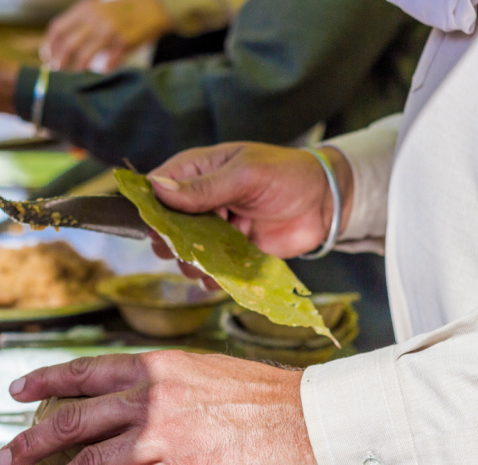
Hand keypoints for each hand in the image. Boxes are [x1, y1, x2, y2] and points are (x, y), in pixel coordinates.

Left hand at [0, 351, 322, 464]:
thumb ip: (158, 384)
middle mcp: (154, 398)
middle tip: (6, 458)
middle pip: (77, 419)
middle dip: (32, 441)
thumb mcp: (199, 371)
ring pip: (94, 463)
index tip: (17, 391)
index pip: (86, 371)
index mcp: (156, 368)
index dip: (45, 380)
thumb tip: (123, 400)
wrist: (309, 416)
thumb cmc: (259, 394)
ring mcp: (170, 438)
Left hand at [41, 0, 171, 71]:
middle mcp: (96, 19)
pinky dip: (100, 72)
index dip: (49, 45)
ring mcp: (110, 32)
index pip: (57, 28)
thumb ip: (81, 20)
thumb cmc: (123, 9)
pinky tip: (99, 74)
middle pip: (67, 45)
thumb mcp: (98, 6)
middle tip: (58, 72)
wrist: (155, 6)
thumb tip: (60, 43)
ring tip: (74, 77)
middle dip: (59, 62)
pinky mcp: (124, 43)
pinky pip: (107, 63)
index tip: (47, 57)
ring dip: (76, 70)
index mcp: (86, 9)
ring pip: (84, 57)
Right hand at [146, 143, 353, 282]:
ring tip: (212, 262)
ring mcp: (213, 230)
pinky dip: (212, 279)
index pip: (156, 188)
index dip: (150, 207)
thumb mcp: (245, 174)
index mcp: (196, 171)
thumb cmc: (287, 174)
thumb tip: (158, 189)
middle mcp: (198, 201)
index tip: (157, 226)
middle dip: (171, 241)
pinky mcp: (229, 254)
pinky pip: (209, 272)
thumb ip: (203, 187)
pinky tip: (223, 277)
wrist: (327, 202)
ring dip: (192, 263)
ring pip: (183, 254)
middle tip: (188, 246)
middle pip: (164, 226)